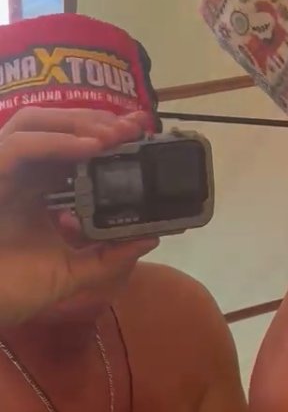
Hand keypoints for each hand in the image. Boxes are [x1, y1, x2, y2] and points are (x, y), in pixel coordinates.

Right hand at [0, 107, 157, 326]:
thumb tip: (148, 238)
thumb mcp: (69, 272)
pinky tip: (89, 147)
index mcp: (35, 188)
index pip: (69, 146)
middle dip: (97, 120)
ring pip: (34, 121)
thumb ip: (108, 258)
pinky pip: (20, 145)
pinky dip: (55, 141)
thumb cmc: (11, 290)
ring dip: (78, 122)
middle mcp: (18, 173)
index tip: (139, 133)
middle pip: (55, 125)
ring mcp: (1, 171)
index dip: (103, 135)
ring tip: (114, 134)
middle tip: (135, 126)